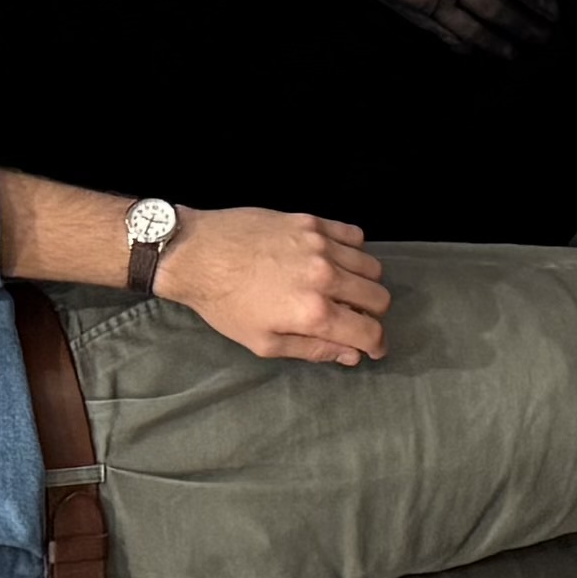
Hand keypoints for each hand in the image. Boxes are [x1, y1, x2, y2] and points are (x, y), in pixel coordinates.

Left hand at [153, 206, 389, 365]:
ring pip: (371, 266)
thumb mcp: (264, 343)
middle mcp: (325, 276)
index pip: (369, 331)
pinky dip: (353, 252)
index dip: (377, 345)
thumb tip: (351, 355)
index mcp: (313, 312)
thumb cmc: (225, 304)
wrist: (198, 254)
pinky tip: (336, 261)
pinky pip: (354, 235)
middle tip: (355, 319)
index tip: (373, 348)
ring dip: (364, 283)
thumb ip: (313, 349)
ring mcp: (321, 245)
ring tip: (344, 290)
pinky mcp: (312, 222)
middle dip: (372, 315)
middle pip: (379, 297)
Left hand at [358, 0, 562, 60]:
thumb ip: (427, 24)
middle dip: (523, 25)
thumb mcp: (392, 1)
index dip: (495, 44)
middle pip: (495, 9)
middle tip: (547, 36)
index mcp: (434, 2)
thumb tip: (459, 47)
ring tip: (555, 10)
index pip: (471, 30)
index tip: (516, 54)